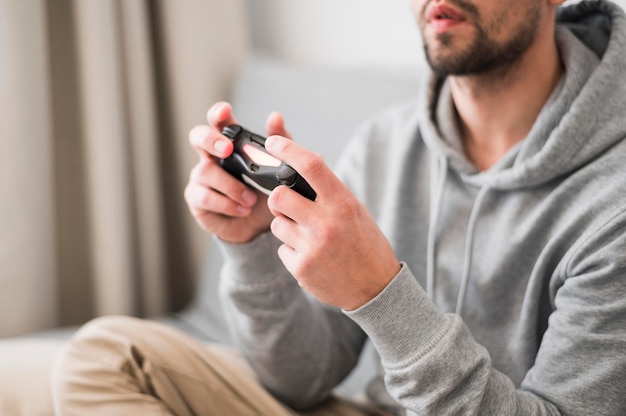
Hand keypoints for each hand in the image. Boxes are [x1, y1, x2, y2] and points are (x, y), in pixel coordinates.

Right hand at [184, 102, 289, 242]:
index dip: (218, 113)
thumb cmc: (265, 191)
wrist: (260, 226)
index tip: (225, 111)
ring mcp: (201, 177)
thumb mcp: (277, 166)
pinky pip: (205, 197)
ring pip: (205, 171)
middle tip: (227, 150)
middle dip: (211, 140)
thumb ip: (279, 142)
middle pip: (198, 137)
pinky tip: (243, 209)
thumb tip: (276, 117)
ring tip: (251, 200)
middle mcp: (211, 156)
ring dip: (231, 186)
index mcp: (230, 144)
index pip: (218, 121)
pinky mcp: (197, 199)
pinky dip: (227, 204)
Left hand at [265, 136, 400, 310]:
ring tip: (308, 236)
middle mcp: (326, 224)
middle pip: (279, 196)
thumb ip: (330, 189)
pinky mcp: (301, 268)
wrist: (376, 288)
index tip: (274, 142)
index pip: (311, 166)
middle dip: (278, 198)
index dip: (288, 148)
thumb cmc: (365, 244)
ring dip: (286, 227)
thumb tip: (308, 159)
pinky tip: (312, 256)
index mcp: (343, 204)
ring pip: (277, 224)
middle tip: (287, 204)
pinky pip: (281, 249)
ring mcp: (312, 248)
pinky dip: (292, 250)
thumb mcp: (355, 210)